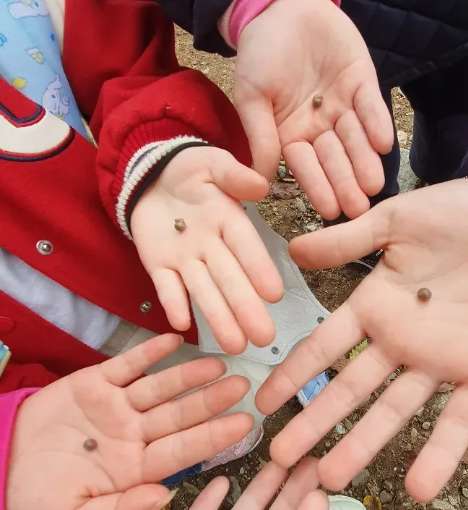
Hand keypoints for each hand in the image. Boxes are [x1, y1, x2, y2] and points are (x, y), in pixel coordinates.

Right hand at [7, 334, 252, 509]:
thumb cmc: (38, 503)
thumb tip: (162, 499)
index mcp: (134, 470)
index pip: (182, 451)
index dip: (213, 437)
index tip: (245, 425)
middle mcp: (133, 436)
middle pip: (179, 416)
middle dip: (211, 401)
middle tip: (245, 385)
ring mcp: (116, 408)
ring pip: (160, 388)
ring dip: (188, 375)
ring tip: (219, 364)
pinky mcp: (94, 383)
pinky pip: (127, 364)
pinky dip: (149, 352)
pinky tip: (174, 340)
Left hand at [131, 147, 283, 352]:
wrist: (150, 176)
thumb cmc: (188, 170)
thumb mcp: (211, 163)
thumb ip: (233, 174)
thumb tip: (261, 186)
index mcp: (229, 221)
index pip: (247, 247)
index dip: (260, 269)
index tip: (275, 294)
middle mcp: (211, 246)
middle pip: (230, 280)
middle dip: (245, 308)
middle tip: (264, 338)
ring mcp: (185, 259)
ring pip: (203, 291)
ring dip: (217, 317)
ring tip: (235, 346)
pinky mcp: (158, 265)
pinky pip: (166, 286)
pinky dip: (173, 304)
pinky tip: (182, 325)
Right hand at [234, 0, 392, 219]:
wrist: (280, 6)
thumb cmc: (258, 53)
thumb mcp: (251, 97)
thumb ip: (260, 136)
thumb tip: (260, 180)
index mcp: (291, 133)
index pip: (306, 166)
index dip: (318, 187)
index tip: (329, 210)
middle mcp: (320, 125)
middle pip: (335, 158)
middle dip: (346, 181)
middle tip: (358, 207)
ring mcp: (343, 104)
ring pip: (356, 138)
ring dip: (364, 160)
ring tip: (373, 183)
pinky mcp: (362, 81)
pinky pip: (371, 105)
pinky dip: (376, 123)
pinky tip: (382, 143)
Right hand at [257, 182, 467, 499]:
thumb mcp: (401, 219)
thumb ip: (350, 240)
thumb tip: (292, 250)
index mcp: (377, 306)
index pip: (325, 347)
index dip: (294, 374)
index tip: (263, 403)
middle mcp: (403, 342)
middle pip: (351, 390)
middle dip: (317, 423)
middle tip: (284, 458)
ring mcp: (441, 363)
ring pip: (395, 411)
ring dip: (364, 444)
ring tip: (332, 478)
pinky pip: (458, 421)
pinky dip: (440, 455)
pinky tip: (418, 488)